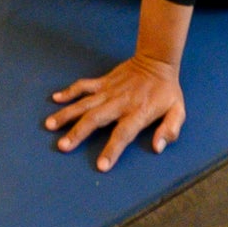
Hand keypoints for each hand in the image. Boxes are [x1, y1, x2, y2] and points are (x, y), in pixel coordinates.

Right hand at [49, 53, 185, 169]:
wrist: (157, 61)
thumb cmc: (166, 91)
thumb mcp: (178, 111)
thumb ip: (170, 129)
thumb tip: (158, 147)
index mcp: (138, 113)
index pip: (123, 134)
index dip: (112, 150)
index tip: (101, 165)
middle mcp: (120, 103)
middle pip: (95, 119)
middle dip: (78, 133)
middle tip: (62, 146)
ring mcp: (109, 91)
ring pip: (84, 103)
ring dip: (66, 114)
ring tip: (49, 125)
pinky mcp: (103, 82)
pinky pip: (84, 86)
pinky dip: (69, 92)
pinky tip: (55, 99)